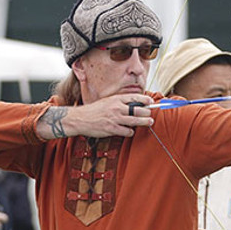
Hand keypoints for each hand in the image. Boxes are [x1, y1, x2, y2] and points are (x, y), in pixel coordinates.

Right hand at [37, 93, 154, 138]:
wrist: (80, 119)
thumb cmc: (94, 110)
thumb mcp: (107, 101)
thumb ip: (119, 102)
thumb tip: (134, 104)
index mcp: (115, 99)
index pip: (135, 97)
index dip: (145, 99)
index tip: (151, 101)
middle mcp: (117, 108)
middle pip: (138, 109)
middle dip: (147, 112)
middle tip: (150, 115)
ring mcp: (115, 119)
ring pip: (136, 121)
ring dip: (144, 122)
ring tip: (149, 122)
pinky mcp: (112, 129)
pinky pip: (127, 131)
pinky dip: (130, 132)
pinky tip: (129, 131)